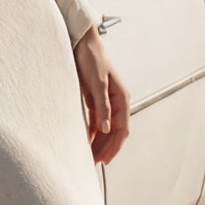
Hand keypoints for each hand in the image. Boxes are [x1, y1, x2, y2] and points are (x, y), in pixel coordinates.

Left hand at [73, 24, 130, 163]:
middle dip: (106, 148)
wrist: (82, 42)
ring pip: (106, 128)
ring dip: (100, 142)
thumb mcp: (97, 83)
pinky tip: (85, 141)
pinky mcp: (96, 99)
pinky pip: (97, 121)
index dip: (115, 146)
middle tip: (94, 163)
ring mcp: (107, 101)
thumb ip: (102, 106)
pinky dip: (93, 132)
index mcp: (122, 98)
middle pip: (115, 131)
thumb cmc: (92, 59)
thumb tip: (106, 128)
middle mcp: (117, 101)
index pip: (122, 129)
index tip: (105, 160)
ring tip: (89, 156)